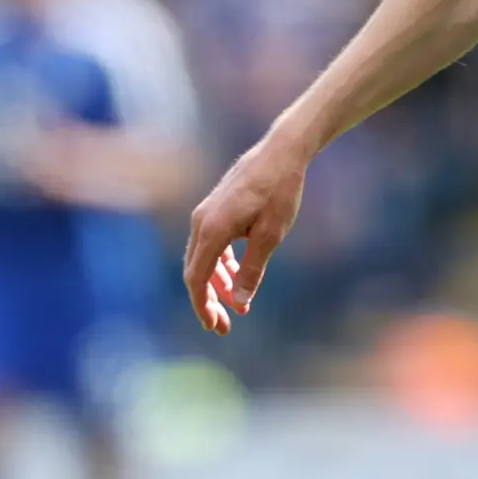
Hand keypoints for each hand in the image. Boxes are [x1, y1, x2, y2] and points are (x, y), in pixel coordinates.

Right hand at [181, 138, 308, 334]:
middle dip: (209, 301)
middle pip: (196, 271)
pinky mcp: (216, 209)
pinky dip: (221, 264)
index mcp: (212, 230)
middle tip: (225, 326)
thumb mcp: (270, 236)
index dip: (203, 306)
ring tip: (236, 306)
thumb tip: (240, 302)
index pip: (196, 278)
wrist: (281, 152)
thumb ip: (252, 270)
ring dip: (217, 284)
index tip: (214, 326)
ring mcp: (206, 213)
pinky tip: (237, 276)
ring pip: (204, 259)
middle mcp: (201, 222)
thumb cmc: (279, 192)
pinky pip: (211, 244)